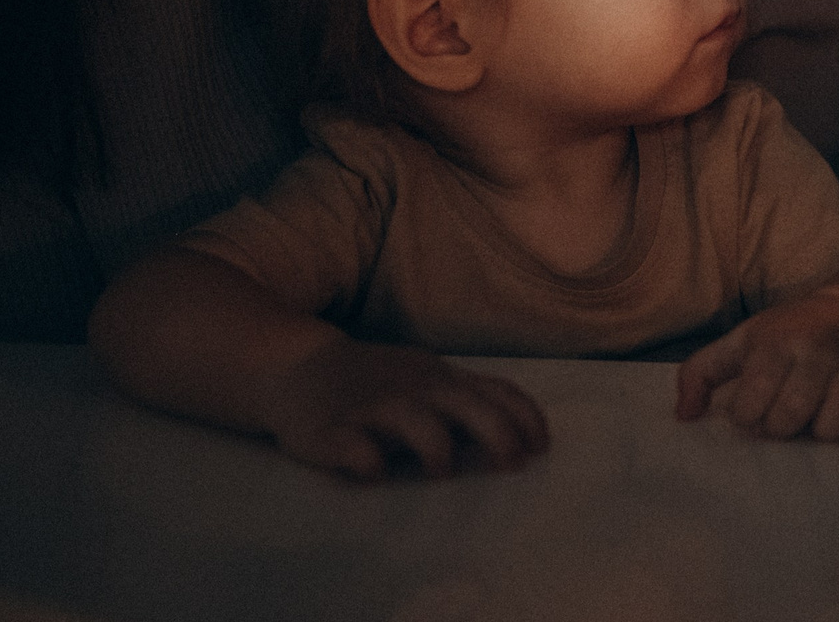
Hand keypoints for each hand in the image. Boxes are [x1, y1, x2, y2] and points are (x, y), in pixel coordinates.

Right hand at [265, 337, 547, 478]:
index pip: (495, 392)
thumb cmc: (379, 384)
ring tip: (443, 472)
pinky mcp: (327, 429)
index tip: (542, 447)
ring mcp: (371, 407)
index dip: (524, 418)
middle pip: (464, 404)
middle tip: (512, 464)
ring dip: (434, 445)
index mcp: (442, 381)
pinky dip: (363, 457)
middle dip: (495, 432)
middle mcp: (414, 390)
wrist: (296, 365)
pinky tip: (373, 473)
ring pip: (410, 419)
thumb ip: (473, 404)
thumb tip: (526, 438)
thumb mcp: (432, 383)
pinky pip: (347, 442)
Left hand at [678, 288, 838, 438]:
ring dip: (824, 429)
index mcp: (775, 345)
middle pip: (792, 410)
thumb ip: (700, 373)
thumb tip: (684, 417)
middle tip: (780, 420)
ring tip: (813, 427)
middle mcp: (814, 355)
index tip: (750, 410)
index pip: (752, 396)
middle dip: (779, 427)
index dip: (746, 414)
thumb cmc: (786, 334)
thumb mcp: (740, 342)